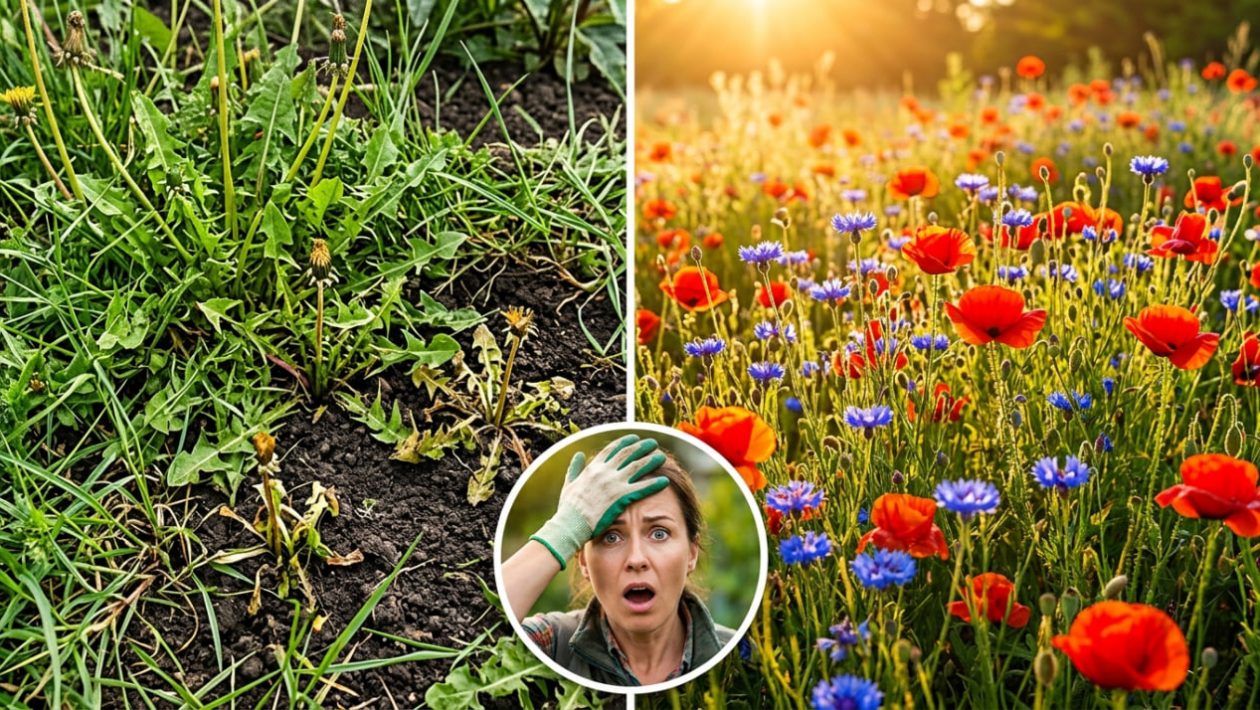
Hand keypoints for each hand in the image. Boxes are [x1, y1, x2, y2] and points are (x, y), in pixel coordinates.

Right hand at [529, 435, 669, 568]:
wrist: (571, 524)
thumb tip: (579, 455)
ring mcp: (614, 483)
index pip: (612, 449)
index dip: (625, 442)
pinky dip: (654, 484)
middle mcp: (605, 472)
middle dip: (642, 446)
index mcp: (593, 467)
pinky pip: (642, 488)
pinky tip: (664, 481)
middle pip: (628, 454)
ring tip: (662, 457)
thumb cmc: (568, 508)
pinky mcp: (621, 497)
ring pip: (637, 467)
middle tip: (652, 443)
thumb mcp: (569, 483)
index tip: (634, 438)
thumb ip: (575, 468)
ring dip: (651, 460)